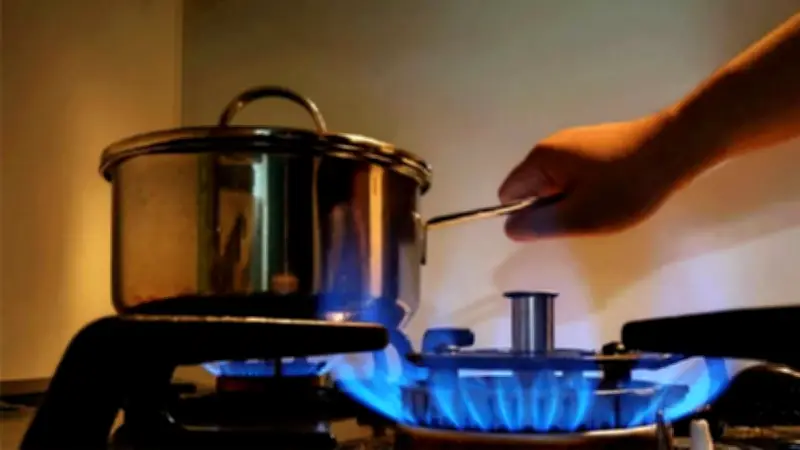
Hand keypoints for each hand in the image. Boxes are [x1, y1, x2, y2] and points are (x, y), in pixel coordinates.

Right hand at [499, 114, 691, 239]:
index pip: (509, 195)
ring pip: (557, 184)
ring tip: (605, 207)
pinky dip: (589, 190)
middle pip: (533, 189)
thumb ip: (540, 225)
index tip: (558, 225)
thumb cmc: (626, 185)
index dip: (527, 217)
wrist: (677, 148)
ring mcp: (575, 144)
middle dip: (553, 209)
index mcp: (540, 159)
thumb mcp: (580, 216)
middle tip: (586, 218)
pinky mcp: (596, 146)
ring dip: (573, 202)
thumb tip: (511, 229)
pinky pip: (577, 176)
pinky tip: (615, 194)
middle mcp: (551, 146)